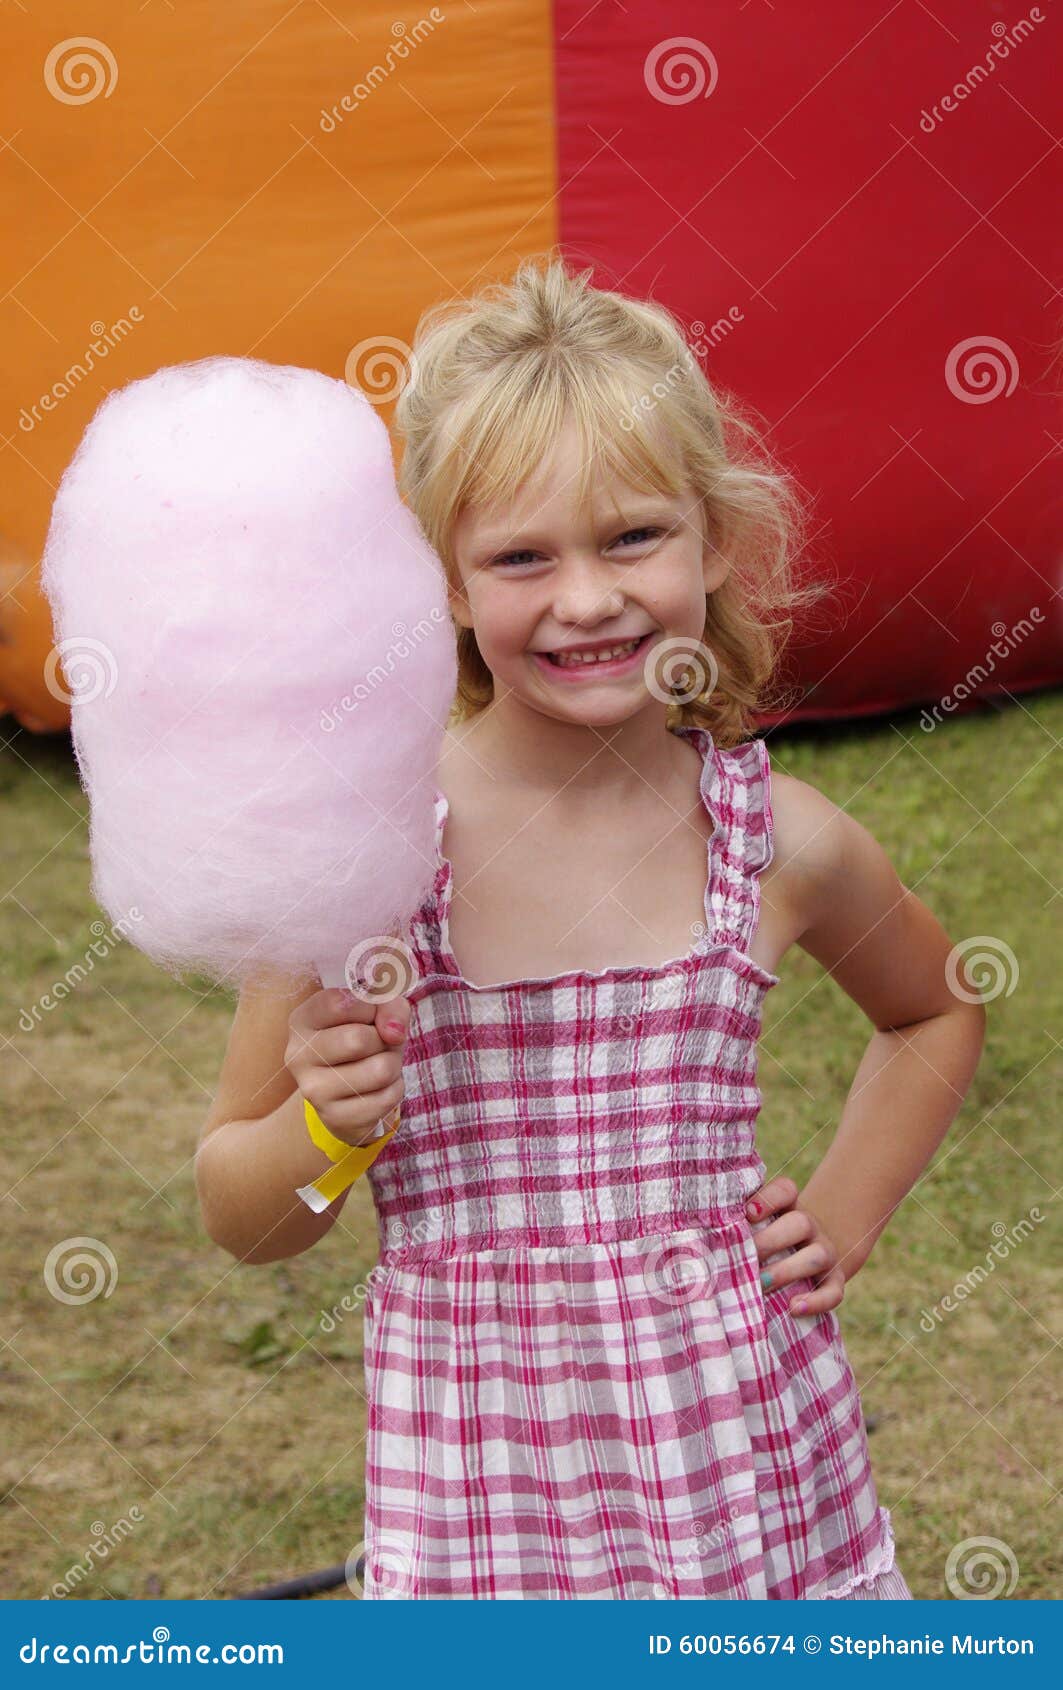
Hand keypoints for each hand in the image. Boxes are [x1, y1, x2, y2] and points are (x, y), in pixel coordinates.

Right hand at [285, 986, 409, 1147]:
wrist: (348, 1094)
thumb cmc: (363, 1040)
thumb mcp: (375, 1012)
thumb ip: (388, 1005)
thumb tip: (394, 1032)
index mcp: (303, 1020)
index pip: (340, 1003)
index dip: (369, 1007)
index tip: (370, 1014)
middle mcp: (299, 1055)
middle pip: (359, 1039)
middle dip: (383, 1040)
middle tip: (377, 1044)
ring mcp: (313, 1090)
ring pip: (380, 1069)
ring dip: (393, 1064)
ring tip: (378, 1064)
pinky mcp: (336, 1117)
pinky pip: (388, 1097)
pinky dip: (394, 1089)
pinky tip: (377, 1088)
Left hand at [744, 1175, 844, 1315]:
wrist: (806, 1261)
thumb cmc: (765, 1243)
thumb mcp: (755, 1229)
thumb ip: (736, 1227)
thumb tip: (701, 1237)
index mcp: (789, 1207)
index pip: (786, 1190)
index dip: (768, 1199)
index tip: (747, 1213)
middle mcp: (810, 1226)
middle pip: (800, 1222)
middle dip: (769, 1241)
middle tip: (743, 1258)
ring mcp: (826, 1252)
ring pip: (817, 1255)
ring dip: (786, 1270)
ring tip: (760, 1285)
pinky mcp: (834, 1280)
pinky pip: (833, 1291)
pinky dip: (817, 1301)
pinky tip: (794, 1308)